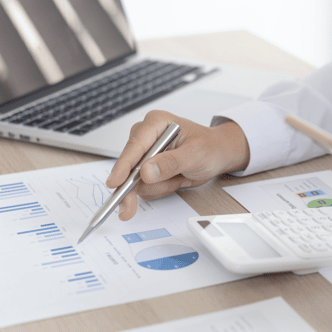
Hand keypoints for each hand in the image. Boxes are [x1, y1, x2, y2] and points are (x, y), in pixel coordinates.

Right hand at [106, 110, 249, 219]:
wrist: (217, 155)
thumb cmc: (209, 148)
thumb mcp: (195, 154)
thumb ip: (171, 163)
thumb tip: (146, 172)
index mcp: (156, 123)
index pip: (134, 146)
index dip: (123, 166)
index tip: (115, 182)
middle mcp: (146, 136)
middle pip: (127, 166)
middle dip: (136, 186)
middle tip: (129, 208)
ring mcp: (145, 153)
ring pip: (135, 180)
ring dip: (157, 187)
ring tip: (179, 179)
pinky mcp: (146, 167)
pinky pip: (143, 186)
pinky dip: (160, 189)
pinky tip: (175, 181)